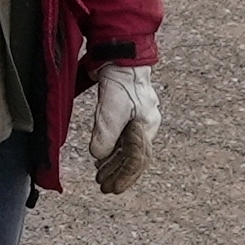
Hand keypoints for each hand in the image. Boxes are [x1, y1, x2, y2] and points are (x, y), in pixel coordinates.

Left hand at [77, 63, 161, 192]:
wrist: (121, 54)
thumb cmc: (121, 79)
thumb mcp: (111, 109)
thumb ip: (105, 134)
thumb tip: (99, 156)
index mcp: (146, 125)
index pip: (137, 159)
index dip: (125, 176)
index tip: (113, 189)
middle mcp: (144, 124)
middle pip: (134, 157)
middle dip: (119, 174)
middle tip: (105, 188)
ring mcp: (136, 117)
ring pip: (128, 148)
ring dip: (114, 163)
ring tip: (102, 175)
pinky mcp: (126, 110)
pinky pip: (123, 138)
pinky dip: (113, 151)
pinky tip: (103, 157)